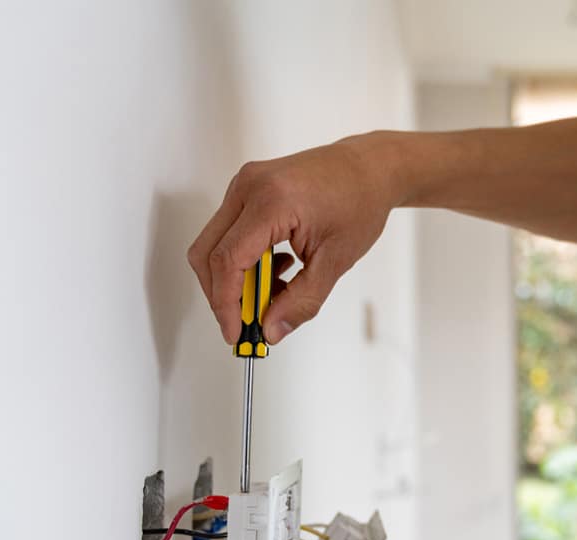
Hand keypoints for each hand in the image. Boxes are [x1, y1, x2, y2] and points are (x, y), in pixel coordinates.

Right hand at [187, 133, 397, 344]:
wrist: (369, 169)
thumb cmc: (359, 204)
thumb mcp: (334, 262)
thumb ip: (300, 302)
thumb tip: (270, 330)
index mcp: (272, 202)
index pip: (227, 261)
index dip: (225, 304)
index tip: (235, 332)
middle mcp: (249, 187)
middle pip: (207, 253)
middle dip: (222, 295)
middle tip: (248, 321)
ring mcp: (244, 185)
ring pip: (214, 245)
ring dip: (236, 278)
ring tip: (276, 290)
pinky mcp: (247, 189)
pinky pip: (229, 233)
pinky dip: (244, 261)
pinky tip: (277, 268)